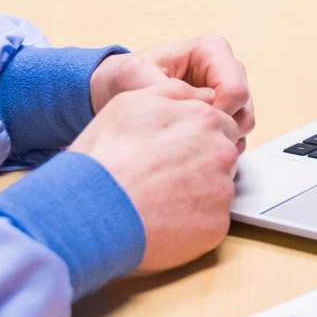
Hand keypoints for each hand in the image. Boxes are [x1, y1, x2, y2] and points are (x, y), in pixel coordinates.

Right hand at [69, 76, 244, 274]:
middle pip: (223, 156)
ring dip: (197, 193)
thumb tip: (203, 95)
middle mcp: (222, 151)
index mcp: (205, 118)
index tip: (174, 151)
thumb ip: (174, 92)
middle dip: (202, 164)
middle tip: (165, 177)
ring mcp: (222, 189)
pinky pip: (211, 220)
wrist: (93, 209)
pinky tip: (164, 220)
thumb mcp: (131, 103)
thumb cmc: (106, 156)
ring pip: (217, 189)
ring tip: (159, 199)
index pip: (219, 125)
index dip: (196, 138)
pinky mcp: (217, 224)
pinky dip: (192, 222)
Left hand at [92, 35, 255, 134]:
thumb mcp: (139, 78)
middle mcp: (227, 67)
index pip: (236, 91)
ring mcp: (229, 89)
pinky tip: (191, 144)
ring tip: (185, 141)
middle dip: (219, 128)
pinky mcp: (226, 109)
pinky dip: (216, 143)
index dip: (217, 115)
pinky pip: (235, 133)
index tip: (188, 127)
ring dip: (219, 137)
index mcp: (212, 50)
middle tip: (186, 137)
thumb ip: (174, 91)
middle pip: (244, 108)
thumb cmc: (129, 76)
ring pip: (244, 123)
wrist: (119, 88)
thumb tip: (208, 107)